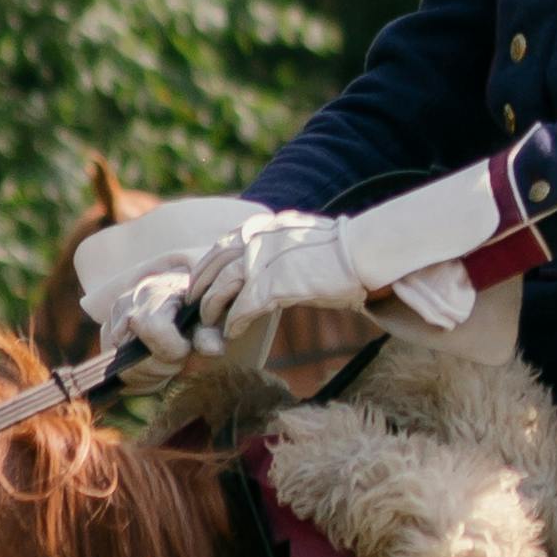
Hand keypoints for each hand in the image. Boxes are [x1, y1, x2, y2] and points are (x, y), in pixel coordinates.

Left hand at [188, 206, 357, 331]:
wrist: (363, 254)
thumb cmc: (343, 252)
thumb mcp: (302, 237)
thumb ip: (279, 245)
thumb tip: (268, 265)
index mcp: (266, 224)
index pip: (225, 242)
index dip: (209, 264)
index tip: (202, 280)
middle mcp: (259, 237)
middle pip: (216, 262)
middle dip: (201, 285)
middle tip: (194, 304)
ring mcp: (263, 260)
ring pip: (222, 285)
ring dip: (212, 306)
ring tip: (209, 322)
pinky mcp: (272, 285)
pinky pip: (241, 307)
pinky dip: (233, 322)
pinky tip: (231, 332)